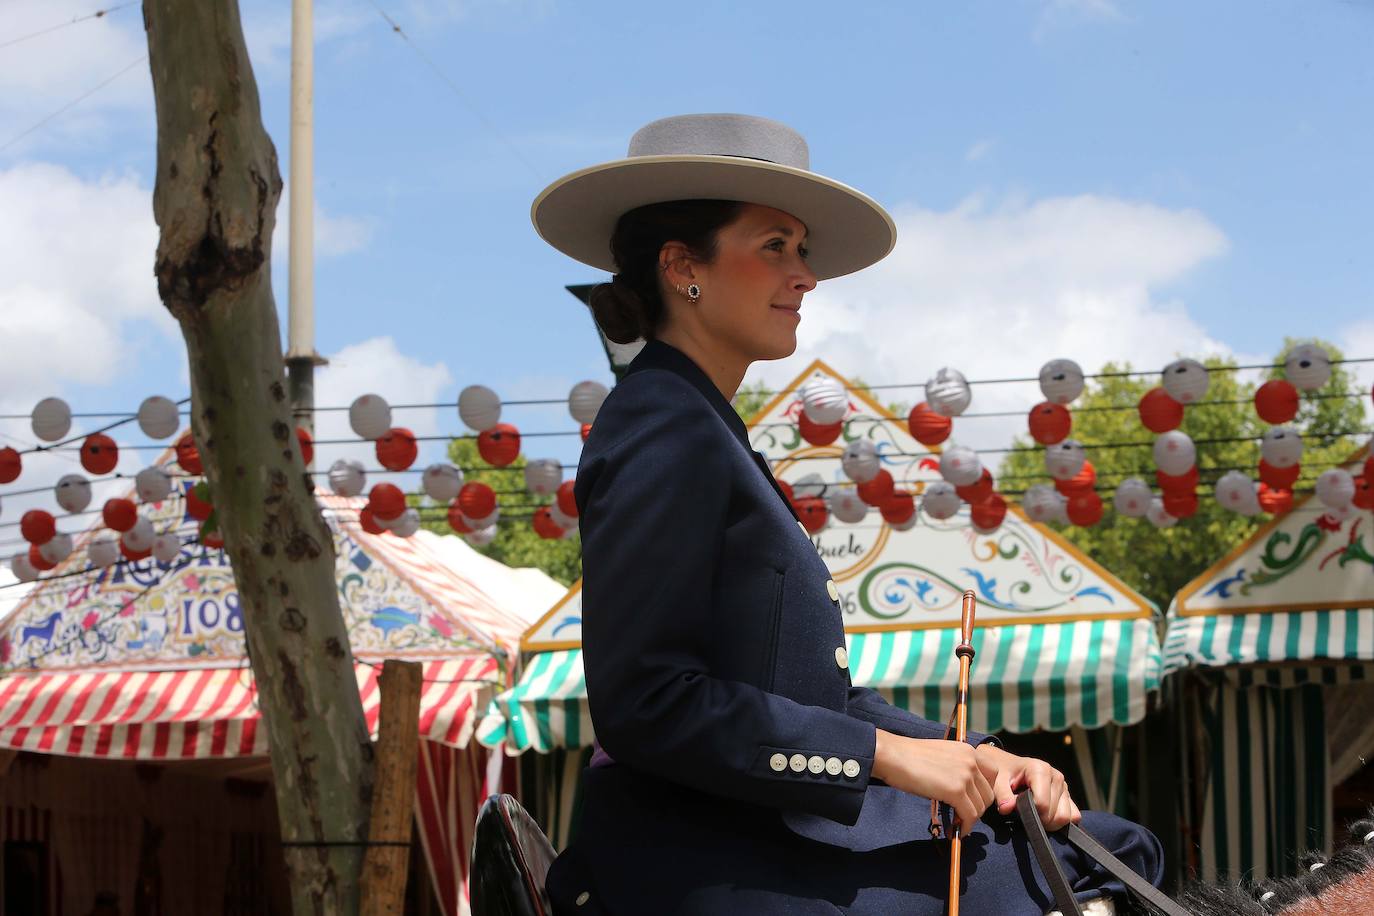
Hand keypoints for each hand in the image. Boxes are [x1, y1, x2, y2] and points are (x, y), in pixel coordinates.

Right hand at [872, 730, 999, 830]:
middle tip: (961, 815)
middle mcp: (971, 760)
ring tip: (955, 823)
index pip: (993, 774)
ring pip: (980, 807)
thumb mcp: (942, 755)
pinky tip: (953, 830)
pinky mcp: (955, 791)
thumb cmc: (909, 757)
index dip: (984, 791)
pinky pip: (969, 816)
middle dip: (976, 808)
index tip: (972, 800)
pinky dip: (964, 827)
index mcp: (968, 750)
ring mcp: (965, 776)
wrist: (893, 756)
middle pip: (988, 794)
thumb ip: (957, 767)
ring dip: (969, 819)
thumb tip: (963, 791)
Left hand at [975, 743, 1081, 830]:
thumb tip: (1006, 808)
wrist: (1008, 767)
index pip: (1042, 804)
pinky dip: (1061, 821)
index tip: (1018, 810)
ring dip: (1050, 823)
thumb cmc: (1003, 774)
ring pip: (1067, 817)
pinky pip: (1074, 816)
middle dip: (1039, 820)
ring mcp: (1064, 786)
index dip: (1030, 813)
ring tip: (1034, 815)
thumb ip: (1002, 795)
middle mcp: (1056, 776)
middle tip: (1024, 814)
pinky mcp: (1068, 795)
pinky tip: (1045, 816)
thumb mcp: (997, 781)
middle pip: (1056, 814)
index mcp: (1040, 769)